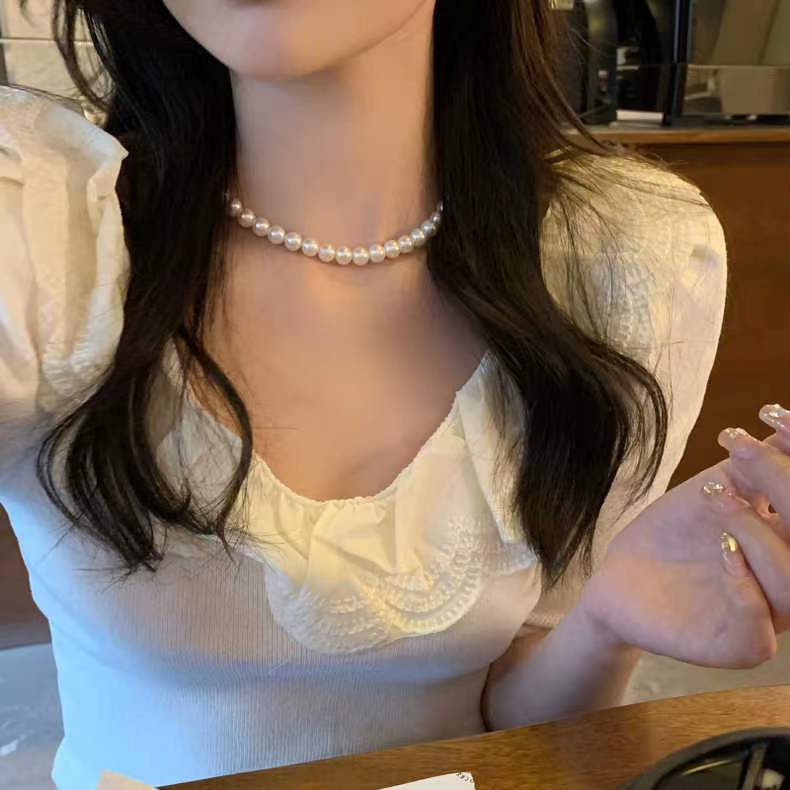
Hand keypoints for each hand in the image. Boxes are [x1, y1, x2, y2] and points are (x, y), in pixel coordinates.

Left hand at [577, 406, 789, 668]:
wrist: (618, 577)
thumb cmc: (671, 535)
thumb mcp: (712, 491)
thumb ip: (752, 468)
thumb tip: (783, 426)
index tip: (771, 415)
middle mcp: (789, 579)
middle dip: (786, 486)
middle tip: (737, 453)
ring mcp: (769, 618)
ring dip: (758, 532)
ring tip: (716, 497)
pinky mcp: (736, 647)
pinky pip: (758, 630)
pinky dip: (745, 587)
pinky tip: (723, 550)